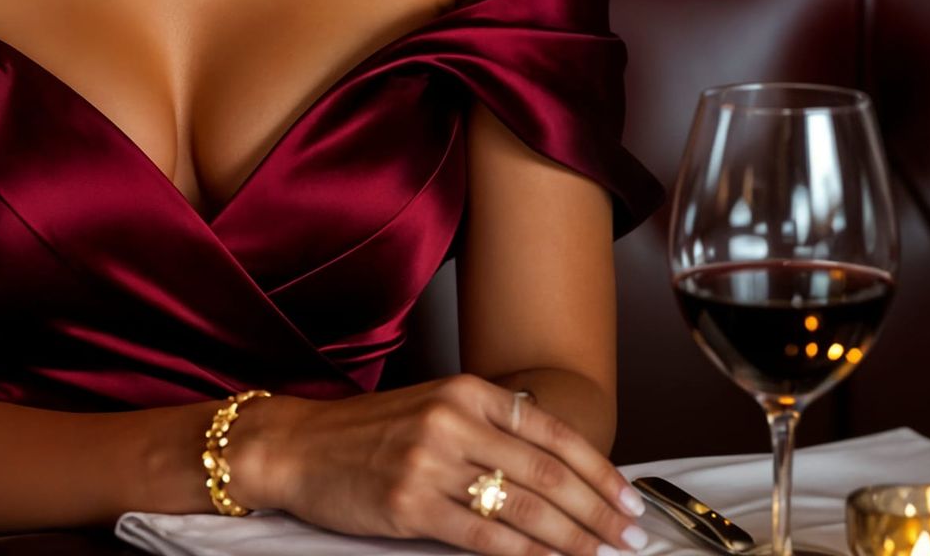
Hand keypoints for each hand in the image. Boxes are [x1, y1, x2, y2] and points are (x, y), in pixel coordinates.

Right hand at [227, 374, 647, 554]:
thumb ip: (488, 431)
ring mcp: (430, 462)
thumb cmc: (370, 433)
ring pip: (523, 507)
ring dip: (572, 538)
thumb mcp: (433, 410)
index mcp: (464, 390)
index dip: (597, 471)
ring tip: (601, 554)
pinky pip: (484, 537)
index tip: (629, 500)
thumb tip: (560, 471)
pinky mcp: (410, 503)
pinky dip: (525, 555)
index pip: (550, 432)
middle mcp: (452, 419)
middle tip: (630, 537)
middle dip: (597, 510)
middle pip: (546, 472)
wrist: (299, 446)